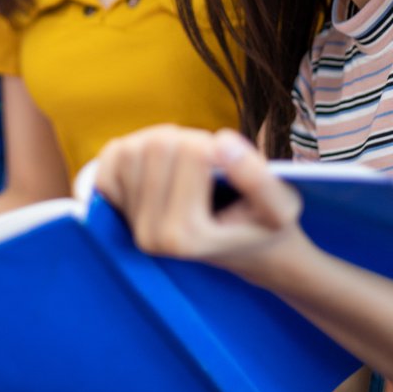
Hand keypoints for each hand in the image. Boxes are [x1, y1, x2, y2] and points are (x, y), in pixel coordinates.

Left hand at [94, 126, 307, 283]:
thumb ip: (258, 176)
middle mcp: (148, 236)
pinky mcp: (113, 209)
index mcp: (185, 237)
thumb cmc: (265, 226)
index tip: (232, 164)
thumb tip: (220, 143)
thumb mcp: (282, 206)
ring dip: (165, 141)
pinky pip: (111, 157)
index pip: (191, 153)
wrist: (244, 251)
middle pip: (158, 145)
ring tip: (189, 162)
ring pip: (133, 147)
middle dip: (191, 140)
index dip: (218, 145)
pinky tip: (160, 161)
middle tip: (211, 162)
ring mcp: (127, 223)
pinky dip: (134, 146)